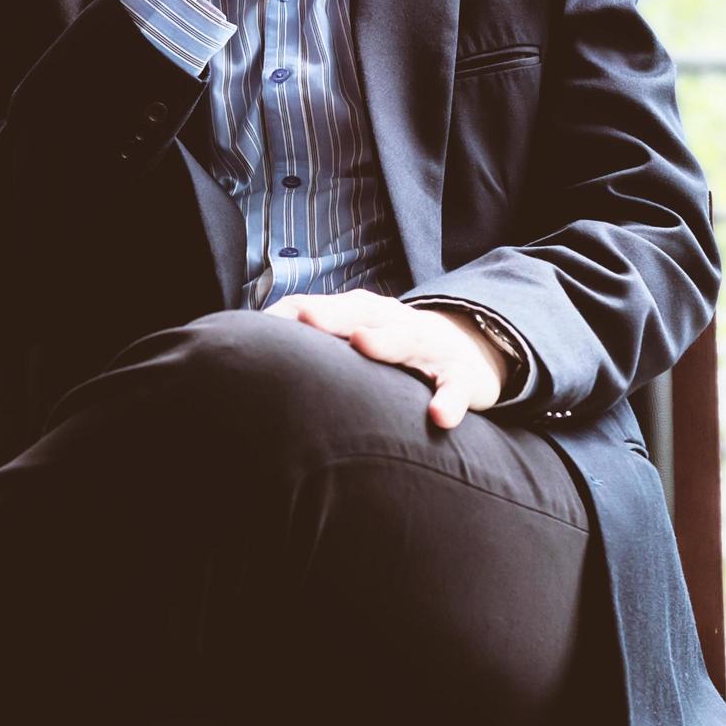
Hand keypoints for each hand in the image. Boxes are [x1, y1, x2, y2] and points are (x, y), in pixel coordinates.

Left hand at [261, 290, 511, 429]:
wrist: (470, 348)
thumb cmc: (396, 345)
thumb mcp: (360, 333)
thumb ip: (317, 340)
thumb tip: (256, 346)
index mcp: (367, 314)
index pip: (329, 308)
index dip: (300, 312)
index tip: (267, 321)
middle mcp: (396, 322)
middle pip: (363, 314)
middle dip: (334, 314)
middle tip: (306, 317)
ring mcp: (430, 347)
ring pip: (407, 339)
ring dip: (385, 341)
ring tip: (362, 343)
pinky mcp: (460, 377)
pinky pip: (455, 389)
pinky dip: (449, 401)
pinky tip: (439, 417)